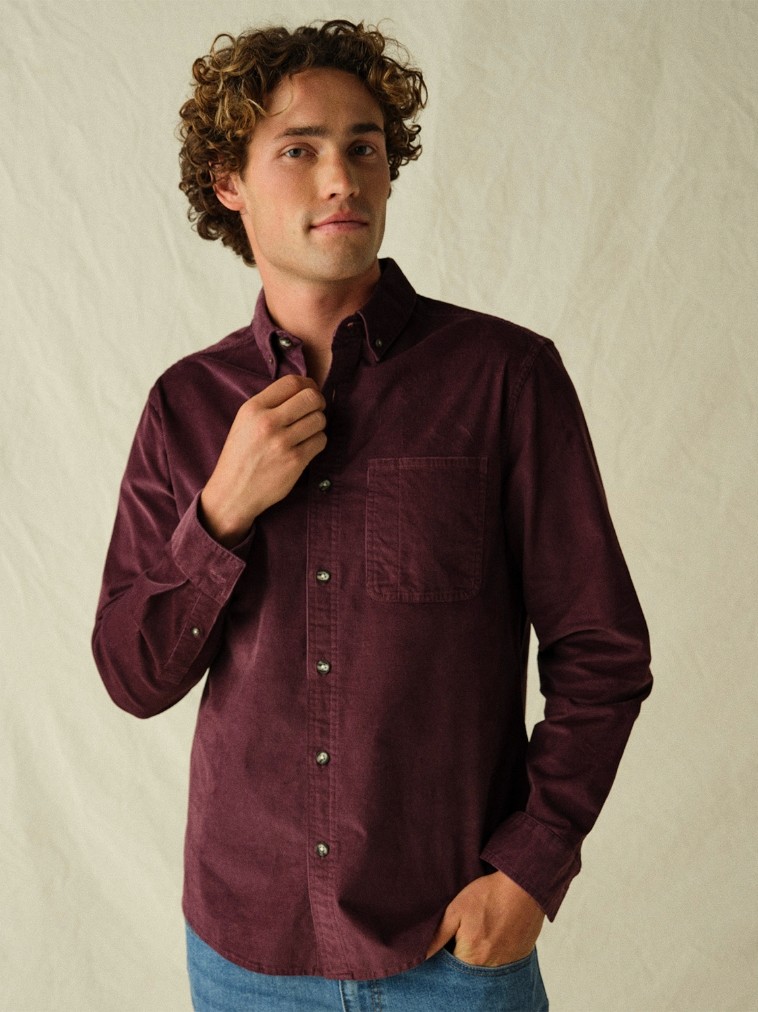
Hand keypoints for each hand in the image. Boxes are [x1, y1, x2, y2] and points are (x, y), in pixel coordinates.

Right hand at [200, 374, 326, 545]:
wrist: (232, 493)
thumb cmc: (241, 456)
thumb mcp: (245, 422)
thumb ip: (270, 404)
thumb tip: (304, 388)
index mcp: (253, 409)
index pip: (291, 382)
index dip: (307, 384)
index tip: (310, 391)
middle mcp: (267, 423)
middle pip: (311, 397)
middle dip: (318, 402)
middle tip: (315, 410)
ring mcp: (282, 443)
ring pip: (319, 419)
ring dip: (318, 424)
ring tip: (307, 431)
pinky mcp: (295, 461)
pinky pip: (320, 441)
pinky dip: (317, 442)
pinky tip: (306, 446)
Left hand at [426, 871, 544, 966]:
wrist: (522, 886)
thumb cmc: (488, 895)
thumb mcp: (456, 910)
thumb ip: (438, 936)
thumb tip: (422, 956)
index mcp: (471, 956)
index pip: (450, 971)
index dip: (445, 957)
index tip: (448, 942)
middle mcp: (489, 967)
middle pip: (468, 974)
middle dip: (461, 960)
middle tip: (465, 936)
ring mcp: (507, 966)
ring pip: (484, 972)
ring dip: (478, 960)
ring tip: (479, 936)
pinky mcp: (519, 960)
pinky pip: (501, 968)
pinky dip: (494, 957)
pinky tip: (493, 938)